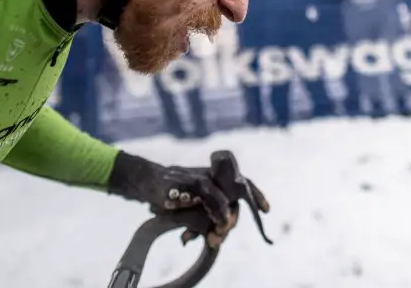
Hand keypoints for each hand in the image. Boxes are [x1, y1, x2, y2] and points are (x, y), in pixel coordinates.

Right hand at [108, 152, 269, 247]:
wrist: (143, 180)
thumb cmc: (169, 192)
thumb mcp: (190, 202)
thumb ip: (205, 213)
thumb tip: (217, 235)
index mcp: (214, 177)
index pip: (242, 181)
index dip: (255, 195)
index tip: (267, 210)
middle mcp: (210, 174)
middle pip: (233, 197)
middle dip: (231, 220)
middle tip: (220, 236)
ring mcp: (199, 177)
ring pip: (223, 199)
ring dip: (223, 220)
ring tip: (216, 236)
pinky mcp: (188, 183)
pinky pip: (209, 196)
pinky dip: (216, 209)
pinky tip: (216, 223)